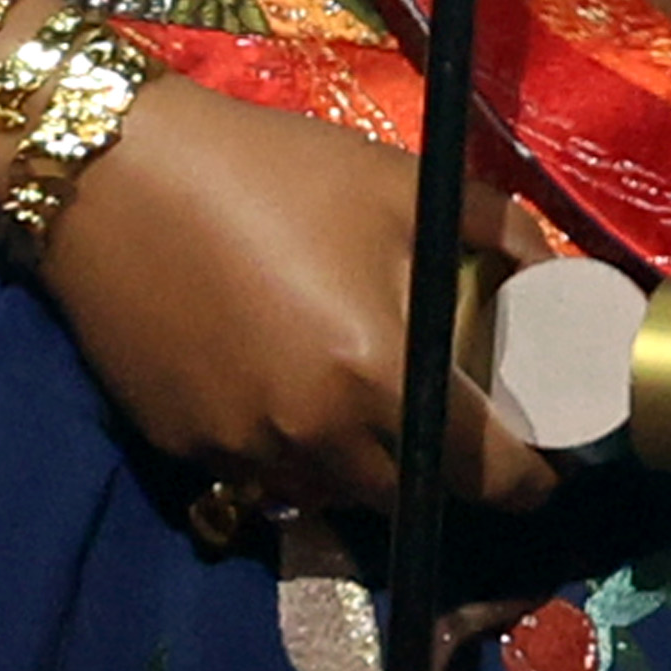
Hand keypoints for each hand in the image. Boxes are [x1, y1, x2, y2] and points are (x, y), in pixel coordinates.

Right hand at [37, 77, 558, 526]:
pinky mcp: (185, 450)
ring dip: (363, 467)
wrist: (114, 173)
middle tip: (448, 423)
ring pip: (332, 494)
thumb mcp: (398, 183)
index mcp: (379, 373)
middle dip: (443, 473)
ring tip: (362, 402)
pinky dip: (289, 449)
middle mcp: (315, 437)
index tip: (543, 471)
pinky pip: (261, 474)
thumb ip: (497, 230)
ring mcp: (243, 451)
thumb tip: (557, 271)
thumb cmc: (270, 171)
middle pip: (410, 498)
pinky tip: (280, 384)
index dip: (529, 481)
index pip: (484, 472)